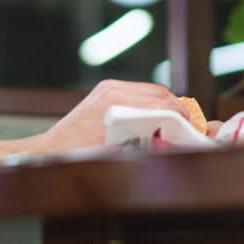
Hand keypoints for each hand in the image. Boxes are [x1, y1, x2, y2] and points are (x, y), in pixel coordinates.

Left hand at [34, 80, 192, 152]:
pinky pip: (137, 91)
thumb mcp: (117, 154)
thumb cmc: (80, 156)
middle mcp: (113, 89)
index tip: (192, 129)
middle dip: (177, 108)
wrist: (52, 149)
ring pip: (150, 90)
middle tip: (188, 126)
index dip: (181, 116)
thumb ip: (145, 145)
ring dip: (164, 105)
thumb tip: (171, 144)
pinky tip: (153, 119)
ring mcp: (108, 87)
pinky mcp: (105, 90)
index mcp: (117, 102)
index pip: (161, 102)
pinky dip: (149, 102)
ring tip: (173, 124)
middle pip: (159, 92)